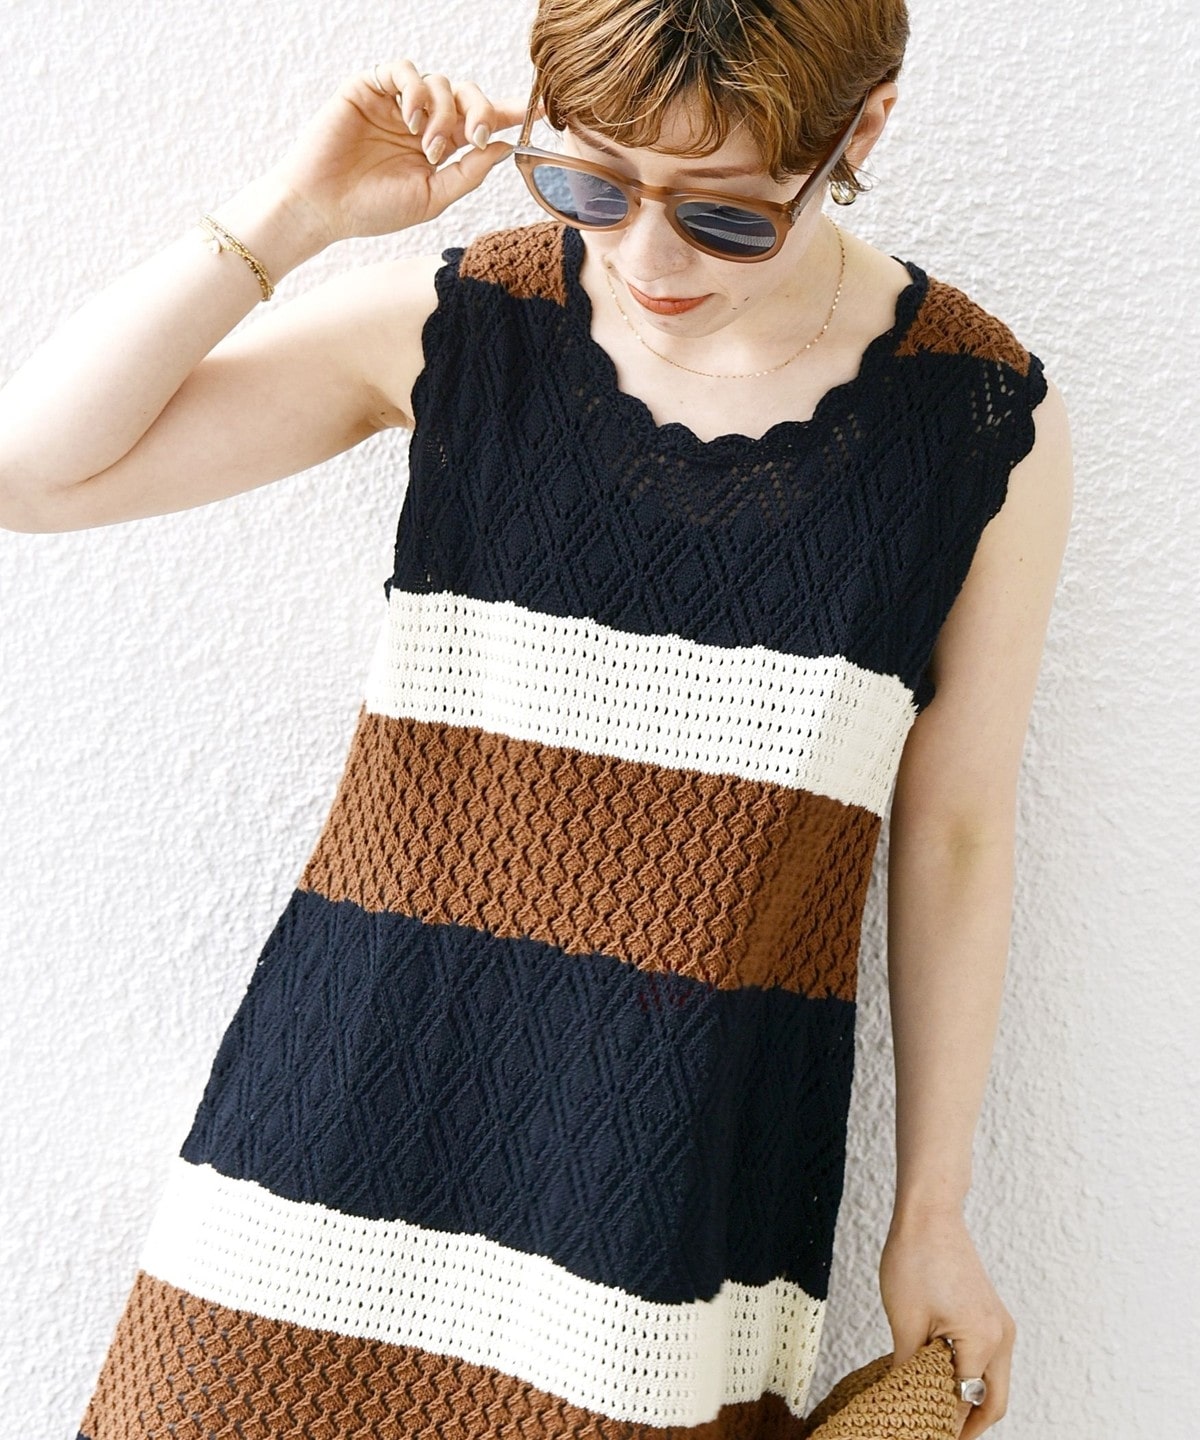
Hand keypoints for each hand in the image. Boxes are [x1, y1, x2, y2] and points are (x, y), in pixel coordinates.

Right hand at [261, 60, 526, 248]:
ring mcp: (397, 103)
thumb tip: (506, 146)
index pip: (481, 122)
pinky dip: (416, 89)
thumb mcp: (433, 197)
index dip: (509, 114)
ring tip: (427, 145)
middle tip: (474, 139)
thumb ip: (469, 173)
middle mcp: (423, 121)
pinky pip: (405, 70)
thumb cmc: (374, 209)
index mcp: (441, 147)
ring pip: (440, 83)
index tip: (542, 112)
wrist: (324, 206)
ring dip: (444, 113)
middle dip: (480, 113)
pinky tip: (412, 119)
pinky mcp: (371, 87)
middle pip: (467, 95)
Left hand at [878, 1206, 1014, 1437]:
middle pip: (994, 1402)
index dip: (944, 1424)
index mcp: (983, 1341)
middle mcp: (1001, 1337)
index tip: (920, 1432)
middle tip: (937, 1435)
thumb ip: (910, 1369)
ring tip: (934, 1413)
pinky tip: (939, 1379)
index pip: (967, 1402)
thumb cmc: (914, 1259)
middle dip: (969, 1425)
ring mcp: (999, 1325)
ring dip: (970, 1400)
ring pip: (993, 1382)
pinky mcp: (990, 1314)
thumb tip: (905, 1400)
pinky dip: (970, 1376)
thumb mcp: (905, 1321)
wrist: (929, 1213)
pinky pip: (987, 1360)